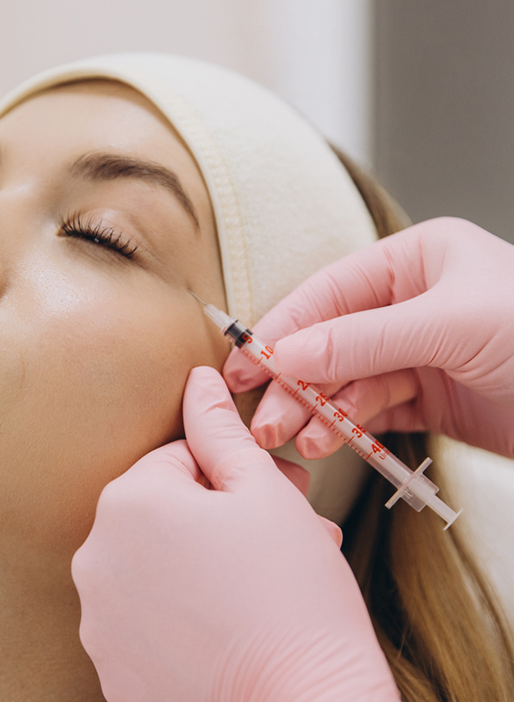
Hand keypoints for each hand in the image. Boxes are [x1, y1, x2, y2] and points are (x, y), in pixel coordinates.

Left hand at [72, 367, 407, 701]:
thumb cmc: (292, 593)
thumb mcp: (261, 489)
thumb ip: (218, 427)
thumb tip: (198, 378)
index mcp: (128, 500)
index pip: (177, 460)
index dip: (231, 474)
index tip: (273, 494)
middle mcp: (95, 554)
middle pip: (162, 512)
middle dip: (218, 515)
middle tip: (276, 535)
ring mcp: (97, 616)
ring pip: (152, 563)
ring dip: (198, 561)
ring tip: (256, 580)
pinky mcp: (110, 664)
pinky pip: (142, 615)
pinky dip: (178, 612)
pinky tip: (226, 622)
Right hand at [224, 217, 513, 459]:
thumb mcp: (451, 324)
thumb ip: (363, 338)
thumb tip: (286, 353)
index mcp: (415, 260)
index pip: (329, 292)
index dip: (284, 328)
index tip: (249, 363)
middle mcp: (410, 303)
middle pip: (330, 340)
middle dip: (295, 380)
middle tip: (264, 416)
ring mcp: (416, 352)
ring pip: (345, 380)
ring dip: (317, 410)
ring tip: (295, 438)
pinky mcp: (427, 397)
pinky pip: (372, 409)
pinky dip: (348, 426)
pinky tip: (330, 441)